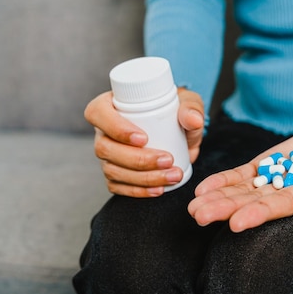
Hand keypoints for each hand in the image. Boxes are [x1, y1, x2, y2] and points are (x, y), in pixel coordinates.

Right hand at [84, 87, 204, 196]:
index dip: (116, 128)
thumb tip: (193, 120)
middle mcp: (103, 131)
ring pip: (112, 170)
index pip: (98, 113)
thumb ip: (191, 107)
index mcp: (110, 105)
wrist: (181, 134)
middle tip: (168, 160)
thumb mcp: (187, 103)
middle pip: (105, 148)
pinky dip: (139, 190)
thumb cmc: (176, 111)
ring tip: (172, 175)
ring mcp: (107, 155)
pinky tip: (158, 189)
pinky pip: (118, 187)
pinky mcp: (115, 174)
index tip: (143, 138)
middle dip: (137, 159)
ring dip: (143, 177)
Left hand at [187, 96, 292, 230]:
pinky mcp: (268, 163)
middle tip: (198, 216)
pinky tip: (203, 188)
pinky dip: (223, 180)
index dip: (258, 214)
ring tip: (193, 207)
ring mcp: (276, 178)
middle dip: (225, 209)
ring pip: (242, 191)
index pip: (281, 208)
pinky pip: (242, 174)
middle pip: (253, 202)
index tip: (236, 223)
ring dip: (217, 198)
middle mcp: (288, 192)